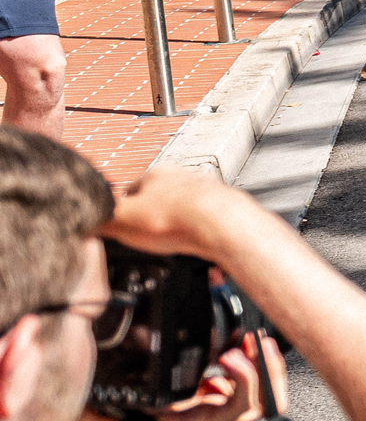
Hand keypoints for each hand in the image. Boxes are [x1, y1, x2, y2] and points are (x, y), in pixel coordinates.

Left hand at [12, 336, 286, 420]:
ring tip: (249, 347)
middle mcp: (207, 405)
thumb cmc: (101, 405)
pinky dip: (246, 380)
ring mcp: (208, 417)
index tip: (245, 327)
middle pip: (265, 389)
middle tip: (258, 338)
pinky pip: (241, 406)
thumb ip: (157, 337)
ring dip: (265, 369)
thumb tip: (177, 310)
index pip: (243, 374)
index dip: (253, 349)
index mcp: (194, 391)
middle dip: (270, 360)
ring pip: (263, 399)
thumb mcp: (136, 360)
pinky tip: (232, 360)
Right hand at [101, 168, 263, 274]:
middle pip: (160, 200)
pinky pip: (206, 225)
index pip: (130, 191)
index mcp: (156, 174)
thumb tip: (83, 221)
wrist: (222, 225)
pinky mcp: (227, 211)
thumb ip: (100, 220)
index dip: (123, 212)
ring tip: (171, 244)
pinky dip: (198, 236)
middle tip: (147, 239)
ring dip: (177, 227)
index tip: (121, 226)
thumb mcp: (121, 220)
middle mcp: (184, 178)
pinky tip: (194, 246)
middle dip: (153, 219)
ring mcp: (208, 193)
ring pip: (185, 211)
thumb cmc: (174, 218)